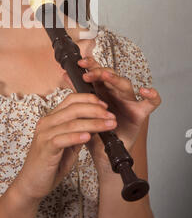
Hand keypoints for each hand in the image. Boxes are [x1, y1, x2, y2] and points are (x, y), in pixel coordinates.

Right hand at [15, 91, 117, 200]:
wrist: (31, 183)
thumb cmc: (49, 164)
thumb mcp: (68, 146)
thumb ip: (78, 134)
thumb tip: (95, 125)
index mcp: (52, 118)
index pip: (71, 100)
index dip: (89, 100)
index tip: (105, 106)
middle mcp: (47, 122)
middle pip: (73, 109)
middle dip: (96, 111)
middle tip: (111, 116)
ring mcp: (44, 134)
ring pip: (71, 123)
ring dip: (93, 123)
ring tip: (108, 125)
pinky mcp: (45, 148)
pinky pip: (62, 139)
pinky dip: (76, 136)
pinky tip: (89, 136)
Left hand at [63, 56, 161, 171]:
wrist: (103, 155)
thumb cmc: (95, 132)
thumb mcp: (85, 112)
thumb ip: (79, 93)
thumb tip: (66, 76)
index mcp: (103, 91)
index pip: (99, 72)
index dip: (91, 64)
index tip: (80, 63)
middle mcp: (116, 93)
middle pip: (111, 76)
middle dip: (99, 72)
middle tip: (87, 74)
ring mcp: (129, 102)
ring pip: (126, 84)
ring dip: (115, 79)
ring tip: (106, 77)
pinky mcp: (140, 114)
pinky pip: (151, 103)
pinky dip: (152, 96)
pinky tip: (145, 91)